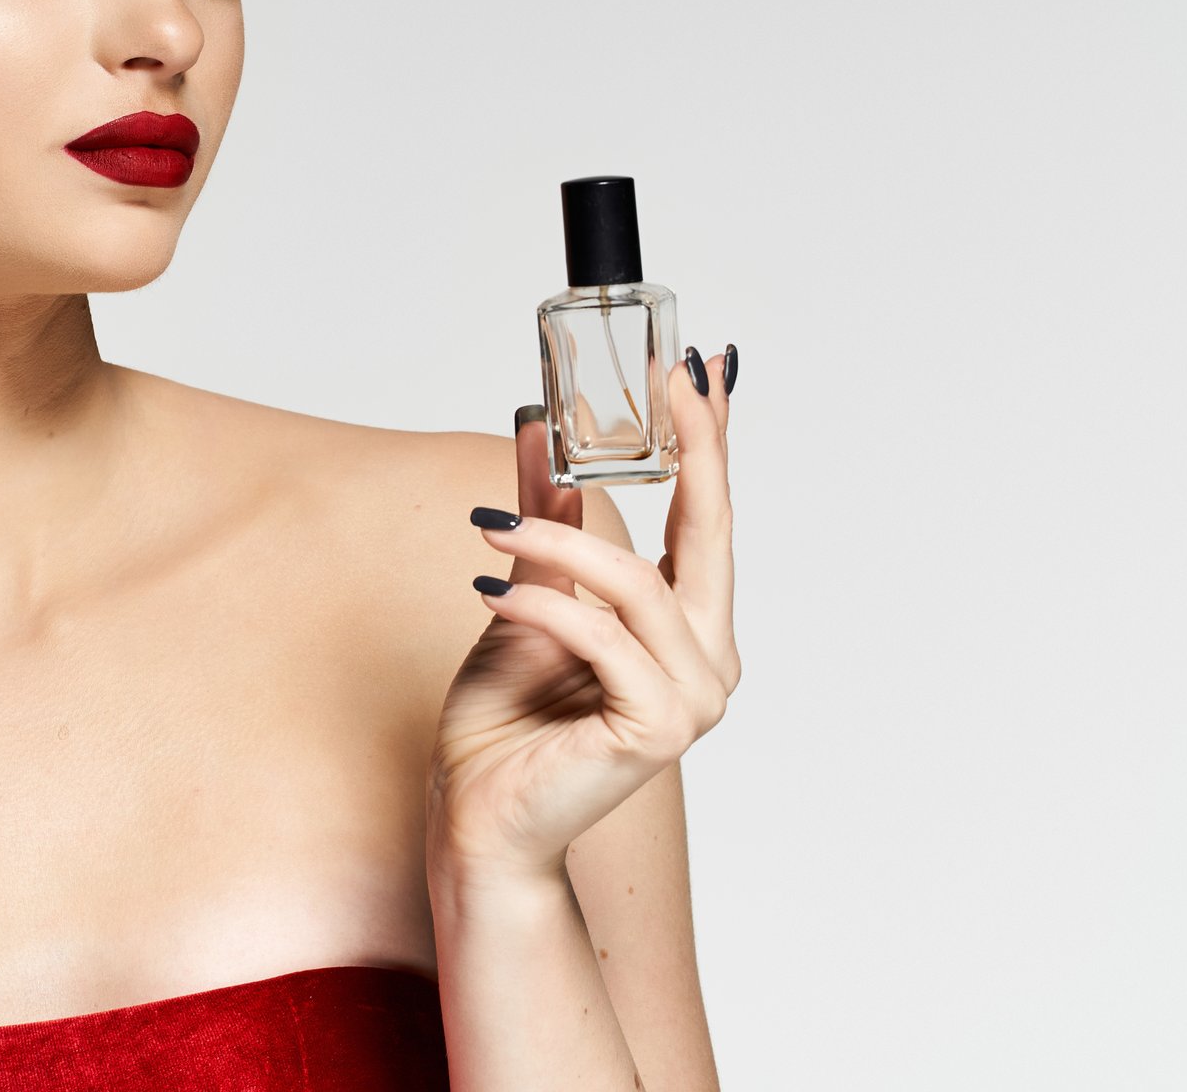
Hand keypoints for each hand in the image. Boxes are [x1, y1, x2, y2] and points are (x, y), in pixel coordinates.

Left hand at [426, 345, 741, 882]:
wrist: (476, 817)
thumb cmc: (503, 724)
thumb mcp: (523, 596)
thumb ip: (546, 520)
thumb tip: (543, 429)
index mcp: (686, 628)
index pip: (706, 519)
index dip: (708, 442)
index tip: (699, 368)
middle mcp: (708, 660)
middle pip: (709, 532)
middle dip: (692, 447)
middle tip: (667, 378)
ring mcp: (692, 698)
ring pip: (635, 584)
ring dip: (557, 542)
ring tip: (489, 530)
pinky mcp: (656, 728)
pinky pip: (601, 636)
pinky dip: (543, 603)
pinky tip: (489, 588)